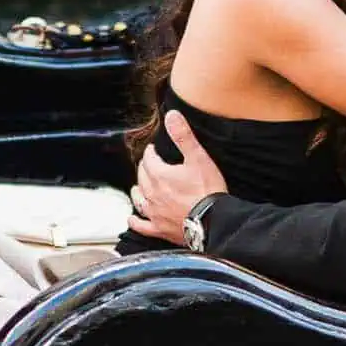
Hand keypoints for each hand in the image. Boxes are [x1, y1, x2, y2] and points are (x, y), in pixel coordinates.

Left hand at [128, 110, 229, 246]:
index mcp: (160, 175)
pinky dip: (135, 222)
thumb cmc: (207, 190)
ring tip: (138, 187)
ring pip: (139, 199)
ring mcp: (155, 213)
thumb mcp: (198, 157)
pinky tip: (132, 220)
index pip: (149, 159)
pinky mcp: (160, 229)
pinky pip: (142, 226)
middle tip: (150, 164)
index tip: (154, 150)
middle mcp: (153, 194)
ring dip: (138, 191)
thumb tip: (171, 116)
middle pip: (142, 177)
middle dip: (145, 168)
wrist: (213, 221)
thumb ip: (183, 136)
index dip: (151, 152)